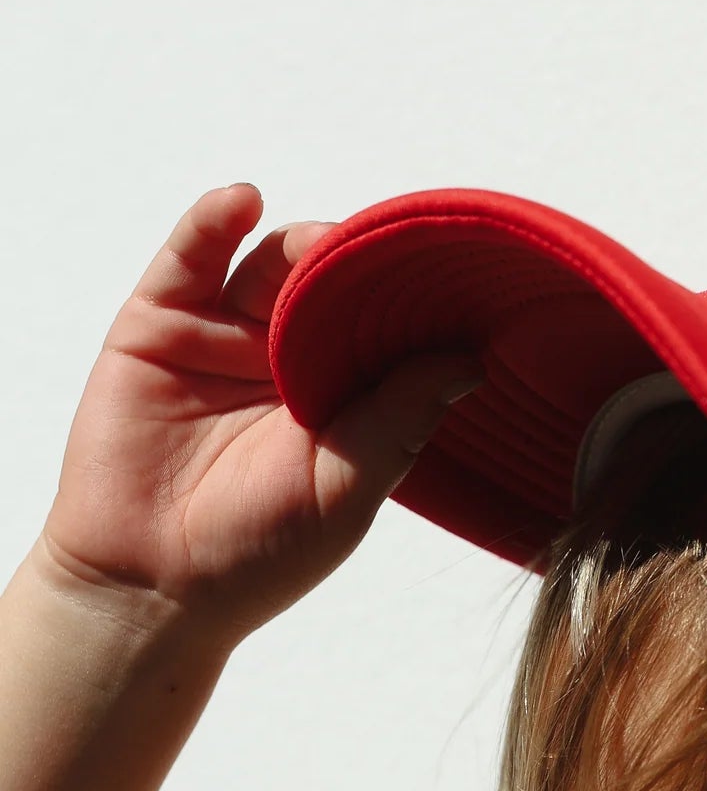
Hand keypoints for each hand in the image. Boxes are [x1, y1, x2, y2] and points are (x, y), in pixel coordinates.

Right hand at [36, 184, 479, 649]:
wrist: (149, 588)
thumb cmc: (258, 553)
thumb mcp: (347, 485)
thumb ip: (401, 417)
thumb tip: (474, 358)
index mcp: (343, 393)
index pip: (386, 322)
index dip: (414, 294)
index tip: (456, 266)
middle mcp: (286, 356)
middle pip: (333, 283)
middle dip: (362, 263)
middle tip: (392, 252)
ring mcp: (223, 334)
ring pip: (270, 262)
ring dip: (301, 242)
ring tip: (322, 245)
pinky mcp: (158, 324)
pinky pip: (190, 259)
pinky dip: (213, 221)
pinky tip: (240, 202)